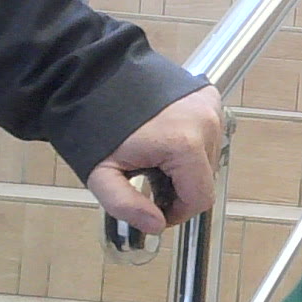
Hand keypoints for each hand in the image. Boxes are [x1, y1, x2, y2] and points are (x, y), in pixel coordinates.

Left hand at [85, 86, 224, 233]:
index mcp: (185, 145)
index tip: (155, 211)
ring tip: (153, 158)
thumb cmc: (94, 122)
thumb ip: (125, 206)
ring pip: (208, 157)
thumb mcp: (100, 173)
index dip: (177, 213)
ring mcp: (210, 107)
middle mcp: (207, 124)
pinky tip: (163, 138)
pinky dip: (190, 143)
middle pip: (205, 178)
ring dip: (185, 167)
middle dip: (178, 188)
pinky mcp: (207, 96)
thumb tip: (156, 226)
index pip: (201, 198)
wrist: (91, 75)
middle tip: (146, 182)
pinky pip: (207, 133)